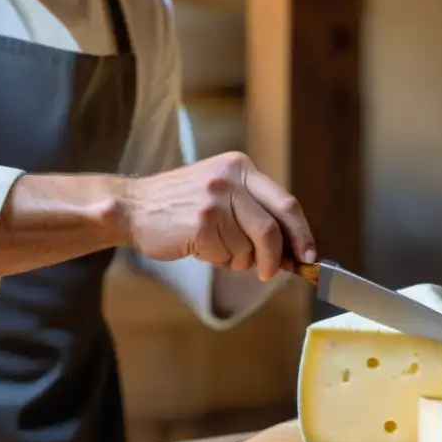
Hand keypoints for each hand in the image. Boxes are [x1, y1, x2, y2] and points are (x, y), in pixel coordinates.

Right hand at [121, 151, 316, 280]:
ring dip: (236, 260)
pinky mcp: (201, 222)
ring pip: (248, 248)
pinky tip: (200, 248)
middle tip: (269, 273)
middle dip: (275, 258)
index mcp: (241, 168)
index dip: (302, 234)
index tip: (309, 257)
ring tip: (215, 249)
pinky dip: (217, 261)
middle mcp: (231, 178)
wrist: (133, 207)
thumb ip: (256, 215)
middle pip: (272, 230)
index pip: (286, 204)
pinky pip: (225, 256)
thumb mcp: (222, 195)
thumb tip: (292, 253)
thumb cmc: (180, 208)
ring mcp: (215, 199)